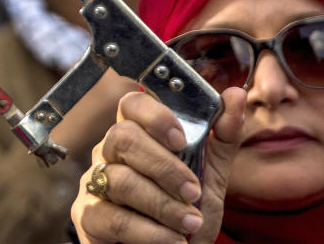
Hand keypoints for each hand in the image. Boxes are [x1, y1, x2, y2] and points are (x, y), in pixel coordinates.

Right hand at [71, 88, 244, 243]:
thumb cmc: (185, 213)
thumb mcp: (210, 176)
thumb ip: (222, 138)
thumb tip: (235, 95)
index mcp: (137, 135)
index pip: (131, 104)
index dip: (154, 116)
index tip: (180, 140)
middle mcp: (108, 153)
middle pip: (122, 137)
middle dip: (164, 167)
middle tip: (192, 192)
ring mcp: (94, 184)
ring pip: (120, 180)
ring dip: (162, 205)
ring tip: (189, 223)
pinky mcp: (88, 218)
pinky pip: (114, 219)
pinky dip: (150, 233)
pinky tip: (172, 240)